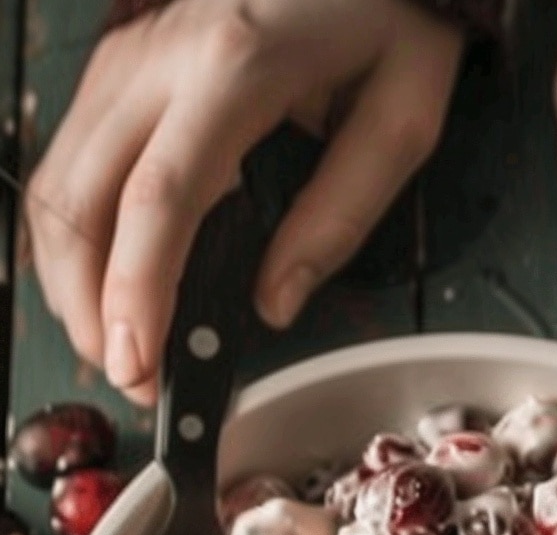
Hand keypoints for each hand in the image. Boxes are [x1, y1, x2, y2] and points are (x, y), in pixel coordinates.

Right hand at [26, 0, 462, 404]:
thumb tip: (272, 306)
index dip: (137, 292)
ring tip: (119, 348)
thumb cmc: (388, 20)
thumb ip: (338, 217)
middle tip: (134, 378)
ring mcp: (126, 58)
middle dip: (92, 306)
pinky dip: (76, 238)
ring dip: (74, 280)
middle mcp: (157, 60)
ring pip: (58, 185)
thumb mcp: (399, 119)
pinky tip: (106, 286)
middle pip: (82, 199)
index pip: (158, 199)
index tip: (138, 365)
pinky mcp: (119, 67)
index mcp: (233, 69)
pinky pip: (70, 164)